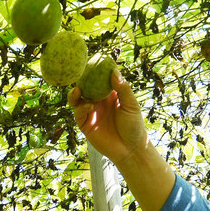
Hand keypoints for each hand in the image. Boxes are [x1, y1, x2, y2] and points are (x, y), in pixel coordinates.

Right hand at [69, 71, 174, 210]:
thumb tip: (114, 72)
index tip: (92, 61)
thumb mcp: (131, 105)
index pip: (98, 80)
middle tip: (78, 73)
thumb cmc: (134, 126)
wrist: (130, 149)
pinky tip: (89, 106)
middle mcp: (98, 103)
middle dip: (80, 81)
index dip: (94, 71)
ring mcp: (91, 113)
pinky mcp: (86, 125)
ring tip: (78, 89)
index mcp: (109, 96)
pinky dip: (81, 108)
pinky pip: (78, 113)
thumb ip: (123, 89)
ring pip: (77, 100)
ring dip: (75, 94)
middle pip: (84, 88)